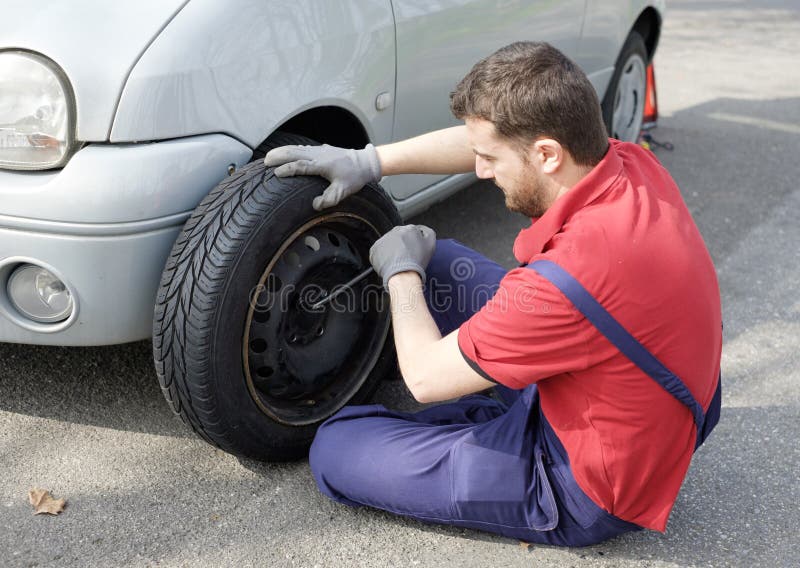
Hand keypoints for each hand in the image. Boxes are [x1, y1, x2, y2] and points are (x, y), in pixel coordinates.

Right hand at [264, 143, 381, 210]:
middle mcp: (319, 155)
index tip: (276, 173)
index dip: (288, 169)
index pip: (301, 166)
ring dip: (282, 151)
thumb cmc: (354, 177)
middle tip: (265, 161)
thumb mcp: (343, 191)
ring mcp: (319, 150)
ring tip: (269, 156)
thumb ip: (329, 199)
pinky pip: (302, 148)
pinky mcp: (320, 149)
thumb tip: (315, 205)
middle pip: (294, 153)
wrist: (365, 162)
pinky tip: (284, 153)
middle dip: (279, 156)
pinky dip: (291, 150)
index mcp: (322, 165)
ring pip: (297, 148)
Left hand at [369, 225, 436, 289]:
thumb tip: (421, 229)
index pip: (412, 233)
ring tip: (398, 262)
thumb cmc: (417, 261)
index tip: (414, 251)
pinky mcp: (375, 248)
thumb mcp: (431, 243)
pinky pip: (379, 251)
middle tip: (406, 258)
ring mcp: (384, 239)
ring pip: (389, 243)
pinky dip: (383, 257)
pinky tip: (390, 263)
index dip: (414, 243)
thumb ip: (427, 232)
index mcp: (409, 228)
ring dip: (392, 250)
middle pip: (400, 237)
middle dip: (402, 245)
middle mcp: (395, 231)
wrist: (402, 274)